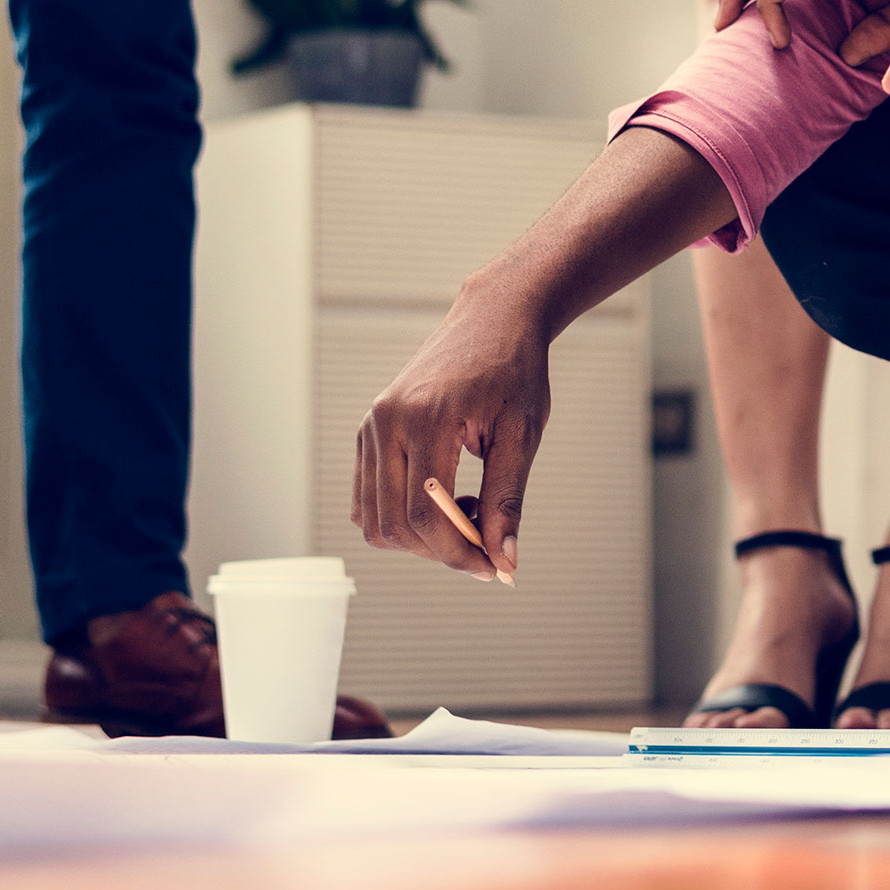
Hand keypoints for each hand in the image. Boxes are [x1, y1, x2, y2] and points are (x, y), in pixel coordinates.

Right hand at [353, 273, 549, 582]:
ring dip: (420, 538)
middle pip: (395, 525)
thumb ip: (508, 499)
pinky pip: (368, 499)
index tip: (494, 569)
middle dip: (442, 552)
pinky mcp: (368, 432)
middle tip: (487, 543)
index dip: (459, 554)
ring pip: (375, 520)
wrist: (492, 320)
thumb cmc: (514, 371)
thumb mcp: (521, 434)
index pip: (425, 516)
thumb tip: (504, 562)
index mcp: (425, 418)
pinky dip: (400, 518)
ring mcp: (371, 426)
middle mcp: (386, 422)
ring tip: (468, 510)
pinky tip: (444, 501)